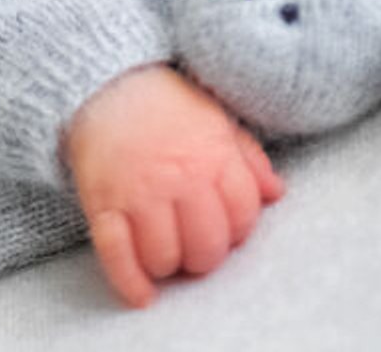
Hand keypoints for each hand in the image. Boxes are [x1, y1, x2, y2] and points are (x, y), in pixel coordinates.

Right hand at [60, 64, 285, 307]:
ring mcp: (140, 194)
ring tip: (165, 252)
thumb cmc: (167, 105)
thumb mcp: (218, 121)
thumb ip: (249, 159)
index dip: (238, 231)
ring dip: (168, 265)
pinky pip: (117, 255)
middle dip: (205, 256)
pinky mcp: (103, 204)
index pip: (244, 217)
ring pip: (164, 257)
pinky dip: (130, 283)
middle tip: (195, 246)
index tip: (225, 228)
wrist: (106, 84)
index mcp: (215, 157)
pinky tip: (143, 296)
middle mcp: (181, 178)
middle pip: (207, 247)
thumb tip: (277, 193)